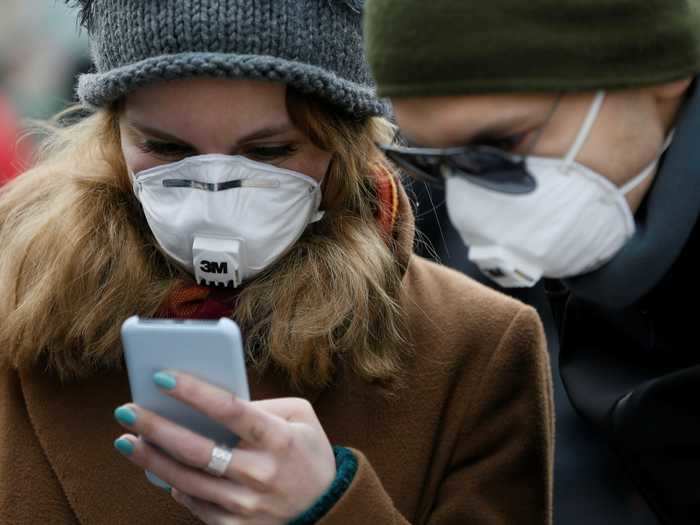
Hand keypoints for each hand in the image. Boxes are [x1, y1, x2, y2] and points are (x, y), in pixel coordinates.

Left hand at [113, 371, 335, 524]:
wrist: (328, 509)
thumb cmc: (308, 453)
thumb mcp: (301, 417)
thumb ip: (263, 405)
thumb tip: (214, 402)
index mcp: (279, 438)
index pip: (230, 410)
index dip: (194, 392)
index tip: (161, 376)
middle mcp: (261, 473)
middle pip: (197, 449)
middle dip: (156, 427)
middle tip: (127, 410)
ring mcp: (247, 504)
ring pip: (187, 480)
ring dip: (151, 459)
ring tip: (126, 439)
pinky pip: (196, 506)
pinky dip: (174, 486)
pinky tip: (157, 469)